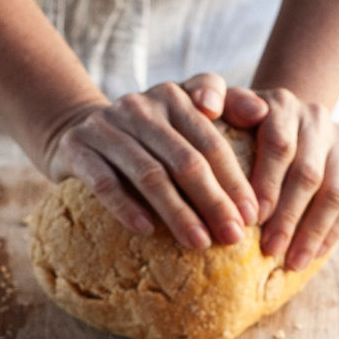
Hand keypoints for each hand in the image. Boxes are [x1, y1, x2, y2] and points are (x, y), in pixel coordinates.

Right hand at [43, 77, 259, 248]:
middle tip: (233, 237)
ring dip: (177, 212)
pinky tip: (147, 230)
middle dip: (213, 201)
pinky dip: (126, 207)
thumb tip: (264, 112)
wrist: (74, 130)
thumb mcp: (181, 115)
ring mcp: (105, 127)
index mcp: (173, 96)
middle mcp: (140, 107)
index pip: (211, 141)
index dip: (234, 179)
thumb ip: (225, 110)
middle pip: (184, 159)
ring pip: (149, 173)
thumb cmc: (145, 134)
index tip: (252, 216)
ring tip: (199, 242)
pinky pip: (104, 182)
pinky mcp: (76, 149)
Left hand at [214, 85, 338, 270]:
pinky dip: (332, 232)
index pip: (279, 145)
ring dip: (314, 231)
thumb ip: (211, 101)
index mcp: (282, 105)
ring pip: (336, 192)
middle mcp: (317, 118)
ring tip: (293, 262)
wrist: (284, 116)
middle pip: (309, 173)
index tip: (251, 220)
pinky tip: (313, 256)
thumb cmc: (240, 123)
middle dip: (289, 217)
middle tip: (270, 250)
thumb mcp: (223, 108)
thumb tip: (208, 108)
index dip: (267, 184)